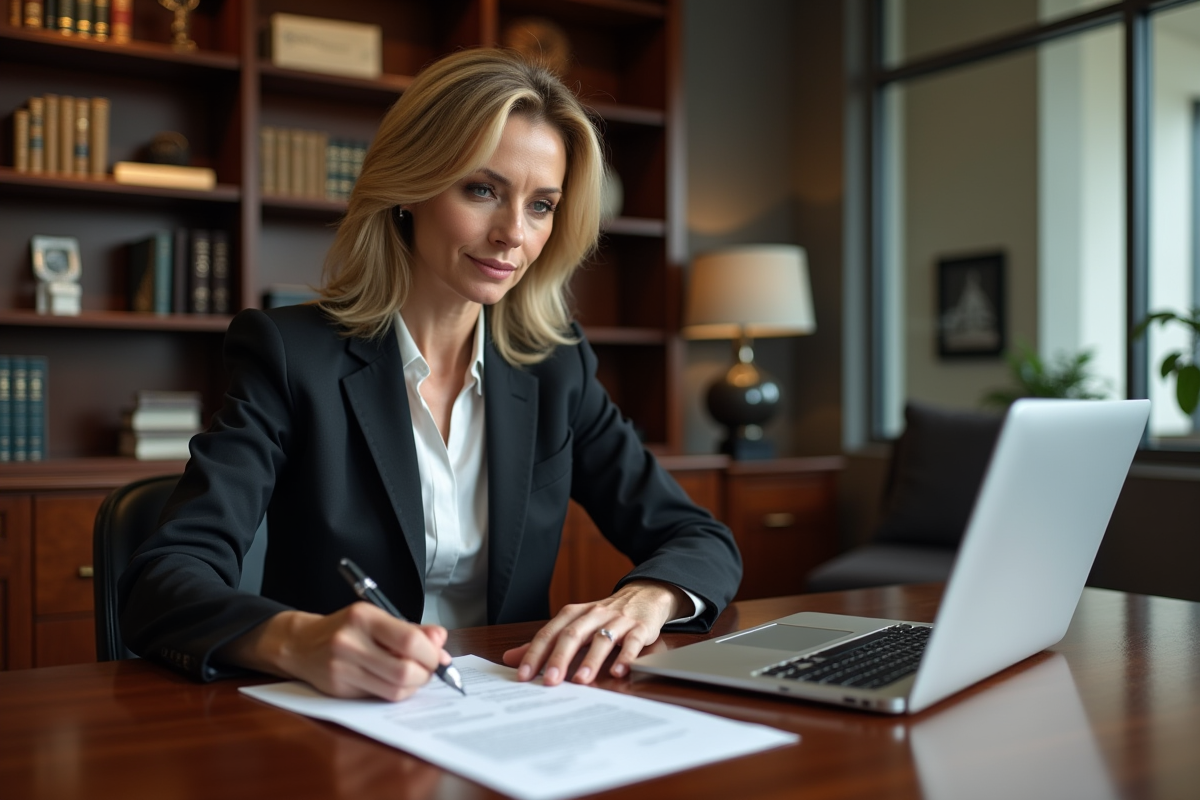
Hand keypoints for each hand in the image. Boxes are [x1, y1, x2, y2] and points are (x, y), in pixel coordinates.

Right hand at [222, 603, 450, 700]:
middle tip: (429, 670)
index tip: (438, 657)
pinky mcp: (339, 689)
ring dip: (413, 687)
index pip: (409, 640)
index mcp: (364, 618)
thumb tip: (441, 641)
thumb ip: (412, 629)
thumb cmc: (346, 628)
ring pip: (394, 690)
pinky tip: (393, 682)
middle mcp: (350, 642)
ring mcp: (342, 668)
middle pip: (404, 671)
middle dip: (426, 674)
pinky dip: (395, 692)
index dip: (431, 654)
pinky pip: (379, 697)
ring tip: (413, 676)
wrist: (300, 644)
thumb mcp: (377, 618)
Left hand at [501, 580, 688, 685]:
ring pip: (601, 639)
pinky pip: (632, 642)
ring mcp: (617, 621)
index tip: (524, 675)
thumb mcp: (574, 625)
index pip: (549, 633)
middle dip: (560, 658)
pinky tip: (618, 671)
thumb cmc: (604, 616)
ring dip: (591, 660)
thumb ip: (545, 643)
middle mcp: (593, 615)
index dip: (535, 653)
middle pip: (573, 634)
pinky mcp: (640, 628)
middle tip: (550, 681)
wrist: (645, 595)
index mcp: (573, 615)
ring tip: (581, 681)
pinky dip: (625, 657)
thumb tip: (511, 658)